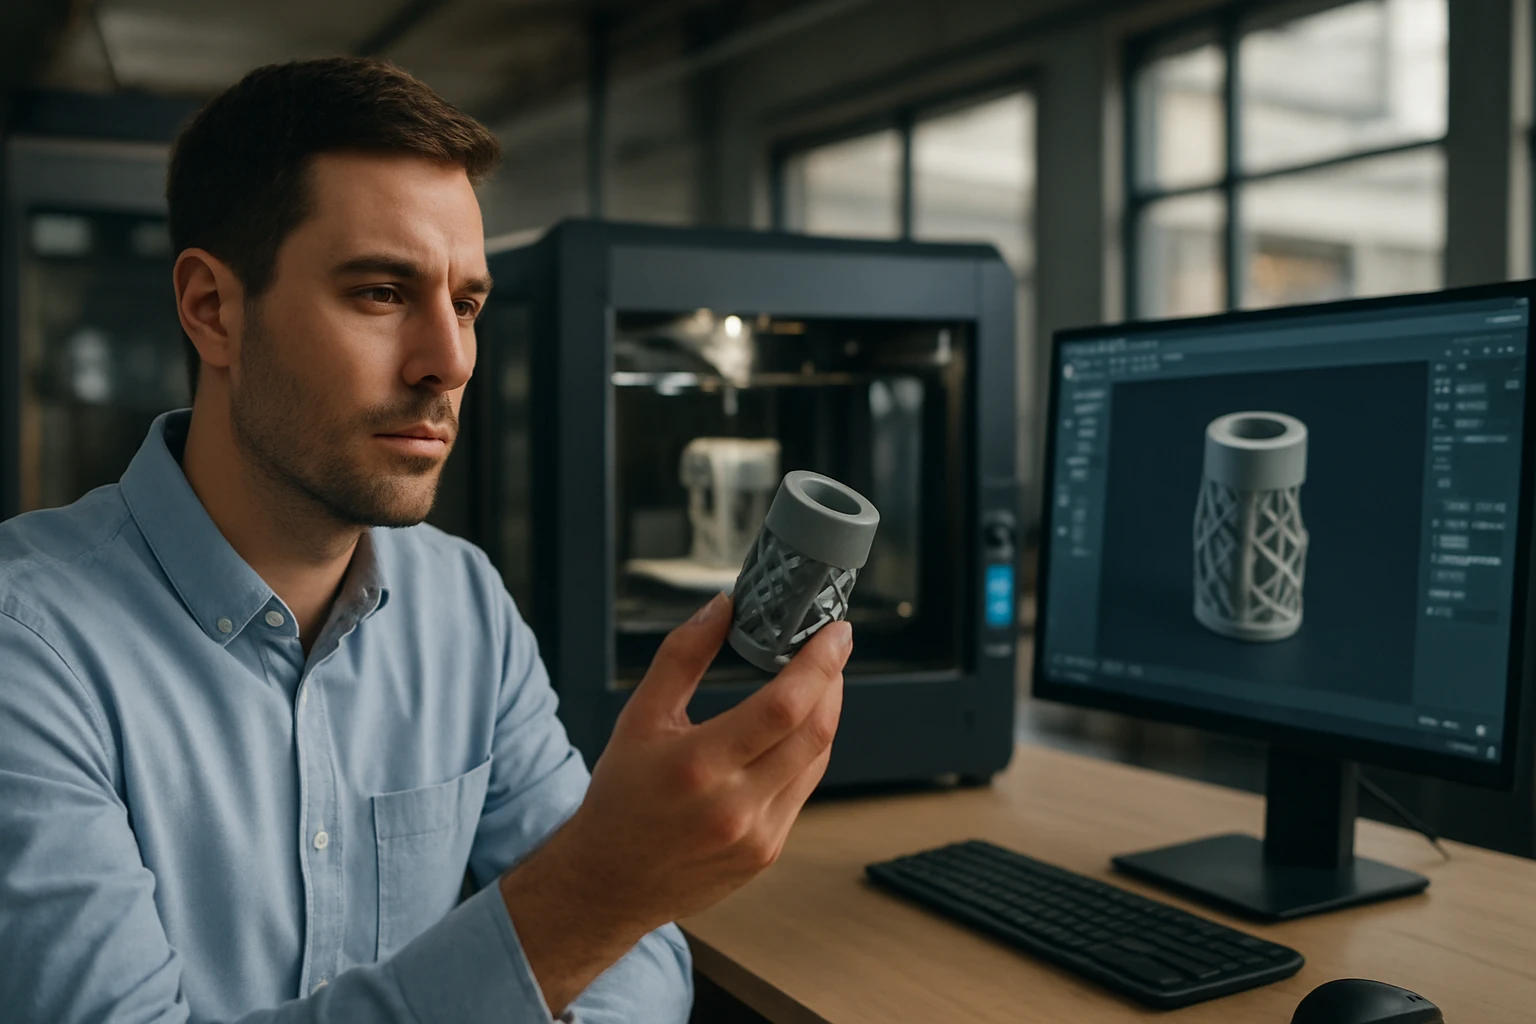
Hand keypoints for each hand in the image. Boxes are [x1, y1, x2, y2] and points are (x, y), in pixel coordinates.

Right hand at [568, 592, 849, 927]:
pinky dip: (808, 750)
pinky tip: (797, 728)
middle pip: (813, 731)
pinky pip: (804, 788)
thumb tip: (722, 605)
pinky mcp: (768, 851)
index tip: (836, 633)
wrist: (609, 881)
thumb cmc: (621, 797)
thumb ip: (682, 656)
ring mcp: (758, 835)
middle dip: (833, 680)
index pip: (782, 706)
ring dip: (825, 713)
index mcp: (699, 765)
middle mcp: (734, 805)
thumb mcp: (638, 717)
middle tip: (833, 646)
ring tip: (818, 680)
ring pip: (816, 759)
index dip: (819, 664)